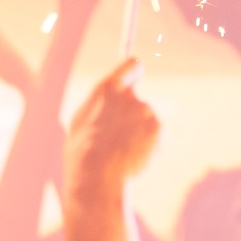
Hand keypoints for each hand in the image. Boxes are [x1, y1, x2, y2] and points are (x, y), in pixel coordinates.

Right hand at [65, 59, 160, 192]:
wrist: (97, 175)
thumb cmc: (83, 151)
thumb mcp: (81, 119)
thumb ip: (100, 102)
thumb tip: (109, 93)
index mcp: (107, 88)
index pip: (132, 65)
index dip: (134, 72)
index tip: (135, 79)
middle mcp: (129, 94)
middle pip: (137, 101)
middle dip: (132, 116)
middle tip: (118, 138)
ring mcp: (145, 110)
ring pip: (147, 120)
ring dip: (140, 133)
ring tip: (122, 152)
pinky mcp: (158, 127)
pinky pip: (157, 135)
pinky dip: (151, 146)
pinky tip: (135, 157)